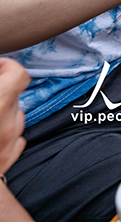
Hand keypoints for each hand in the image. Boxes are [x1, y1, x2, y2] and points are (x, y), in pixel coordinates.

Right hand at [0, 58, 28, 174]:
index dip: (7, 67)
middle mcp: (6, 122)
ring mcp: (11, 139)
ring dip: (3, 111)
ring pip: (15, 115)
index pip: (18, 74)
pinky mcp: (10, 155)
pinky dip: (5, 131)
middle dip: (0, 91)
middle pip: (14, 94)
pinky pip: (15, 135)